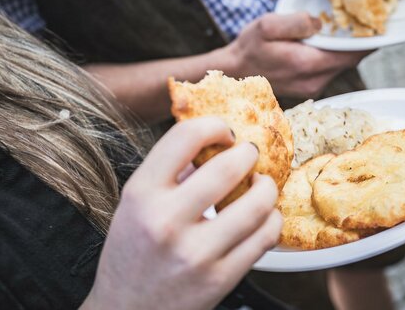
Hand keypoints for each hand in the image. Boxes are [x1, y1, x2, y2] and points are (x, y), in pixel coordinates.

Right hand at [81, 117, 281, 309]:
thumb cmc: (132, 254)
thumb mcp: (133, 206)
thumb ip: (169, 174)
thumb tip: (213, 144)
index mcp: (141, 194)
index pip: (184, 137)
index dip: (214, 126)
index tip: (224, 132)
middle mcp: (166, 220)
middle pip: (229, 166)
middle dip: (249, 153)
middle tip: (250, 155)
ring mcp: (196, 252)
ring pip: (258, 203)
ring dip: (268, 186)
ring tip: (262, 185)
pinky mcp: (221, 278)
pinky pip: (265, 237)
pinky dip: (272, 219)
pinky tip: (265, 216)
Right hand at [225, 12, 369, 98]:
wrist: (235, 74)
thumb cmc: (249, 48)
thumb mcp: (268, 26)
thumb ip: (297, 22)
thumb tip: (319, 23)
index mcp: (307, 64)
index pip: (350, 55)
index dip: (368, 41)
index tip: (379, 28)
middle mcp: (314, 81)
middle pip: (349, 61)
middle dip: (359, 44)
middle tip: (366, 24)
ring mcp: (312, 88)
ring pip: (340, 67)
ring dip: (346, 51)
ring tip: (348, 33)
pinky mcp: (309, 89)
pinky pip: (330, 71)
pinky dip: (334, 58)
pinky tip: (328, 46)